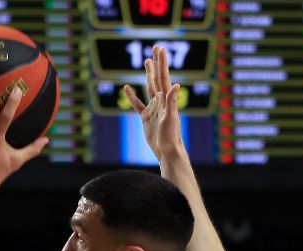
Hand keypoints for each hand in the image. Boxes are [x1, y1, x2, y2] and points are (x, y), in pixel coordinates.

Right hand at [123, 45, 184, 163]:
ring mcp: (153, 108)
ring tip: (147, 61)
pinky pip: (138, 104)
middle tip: (156, 47)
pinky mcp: (146, 117)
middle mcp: (160, 100)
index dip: (161, 62)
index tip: (160, 49)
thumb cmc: (171, 135)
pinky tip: (127, 88)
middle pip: (157, 77)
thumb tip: (176, 84)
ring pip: (149, 87)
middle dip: (156, 63)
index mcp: (166, 99)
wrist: (167, 150)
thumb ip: (172, 101)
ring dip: (148, 74)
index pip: (163, 76)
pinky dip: (132, 96)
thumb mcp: (170, 118)